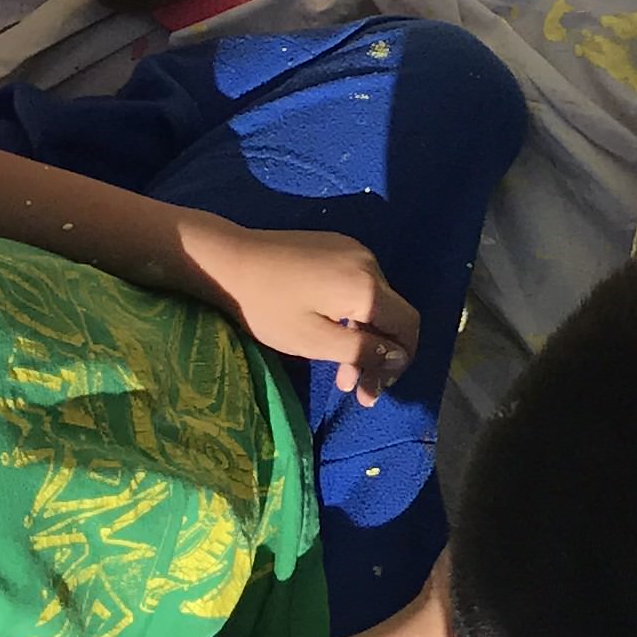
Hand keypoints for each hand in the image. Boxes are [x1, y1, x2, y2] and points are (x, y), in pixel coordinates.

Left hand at [178, 214, 416, 397]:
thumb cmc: (267, 307)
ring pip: (373, 301)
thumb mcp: (313, 341)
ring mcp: (352, 250)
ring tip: (339, 371)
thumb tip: (399, 357)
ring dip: (362, 337)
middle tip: (356, 392)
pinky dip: (352, 313)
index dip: (401, 360)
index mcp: (367, 287)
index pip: (408, 325)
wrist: (228, 260)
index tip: (376, 388)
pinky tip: (330, 332)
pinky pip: (357, 284)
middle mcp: (369, 263)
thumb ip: (361, 350)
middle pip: (391, 314)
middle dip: (377, 355)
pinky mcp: (335, 245)